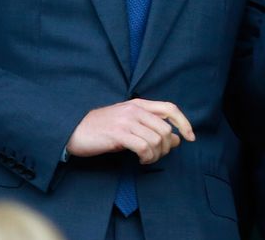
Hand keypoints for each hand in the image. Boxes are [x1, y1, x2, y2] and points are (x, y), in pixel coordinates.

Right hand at [65, 99, 194, 164]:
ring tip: (146, 159)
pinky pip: (143, 147)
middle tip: (157, 155)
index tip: (190, 137)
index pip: (170, 108)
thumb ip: (151, 127)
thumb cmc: (102, 128)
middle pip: (165, 128)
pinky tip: (140, 159)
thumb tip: (176, 139)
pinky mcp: (118, 134)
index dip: (184, 122)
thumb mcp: (128, 123)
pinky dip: (146, 156)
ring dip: (156, 154)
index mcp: (139, 104)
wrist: (74, 130)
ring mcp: (127, 121)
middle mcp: (135, 109)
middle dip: (166, 147)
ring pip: (157, 139)